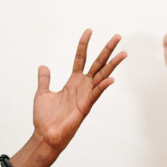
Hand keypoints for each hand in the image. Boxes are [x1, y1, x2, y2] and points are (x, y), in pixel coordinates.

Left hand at [32, 31, 125, 151]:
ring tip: (123, 53)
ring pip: (101, 76)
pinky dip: (103, 86)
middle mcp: (82, 86)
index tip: (88, 31)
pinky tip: (111, 78)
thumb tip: (43, 66)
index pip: (80, 59)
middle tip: (118, 36)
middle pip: (97, 64)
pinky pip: (96, 94)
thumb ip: (44, 80)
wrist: (45, 136)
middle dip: (107, 50)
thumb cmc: (44, 119)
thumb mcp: (42, 94)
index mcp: (72, 82)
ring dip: (112, 65)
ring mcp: (85, 96)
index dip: (84, 45)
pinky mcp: (85, 107)